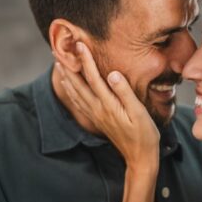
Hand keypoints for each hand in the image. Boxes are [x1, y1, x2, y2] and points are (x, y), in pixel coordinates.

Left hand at [56, 42, 159, 173]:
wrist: (139, 157)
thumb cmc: (144, 134)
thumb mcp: (139, 113)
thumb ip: (125, 92)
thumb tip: (112, 74)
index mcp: (108, 105)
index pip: (94, 78)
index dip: (86, 60)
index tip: (80, 44)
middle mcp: (98, 109)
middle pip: (78, 84)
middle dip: (69, 66)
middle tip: (57, 50)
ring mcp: (96, 115)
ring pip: (75, 93)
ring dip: (66, 77)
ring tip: (58, 64)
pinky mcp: (97, 120)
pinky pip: (79, 102)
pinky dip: (71, 91)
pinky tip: (68, 85)